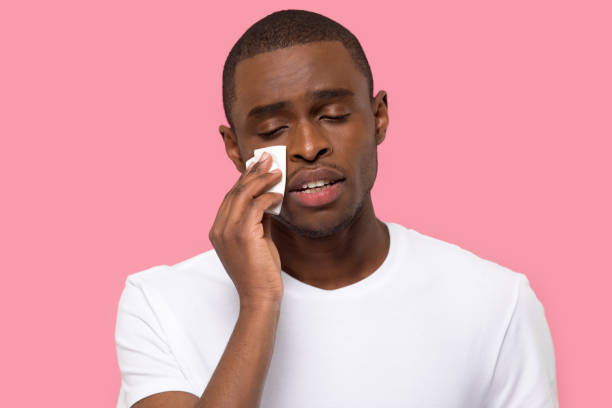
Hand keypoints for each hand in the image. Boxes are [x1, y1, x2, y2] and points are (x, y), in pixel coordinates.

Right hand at [209, 152, 283, 305]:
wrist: (260, 297)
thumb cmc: (260, 272)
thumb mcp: (257, 240)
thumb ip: (258, 219)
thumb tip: (268, 199)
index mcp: (218, 231)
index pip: (230, 197)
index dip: (244, 179)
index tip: (258, 165)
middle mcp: (218, 229)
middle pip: (235, 192)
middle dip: (252, 172)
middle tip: (268, 158)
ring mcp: (227, 232)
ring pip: (243, 195)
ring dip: (262, 179)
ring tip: (277, 170)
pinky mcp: (242, 235)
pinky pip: (255, 205)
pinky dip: (268, 196)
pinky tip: (279, 194)